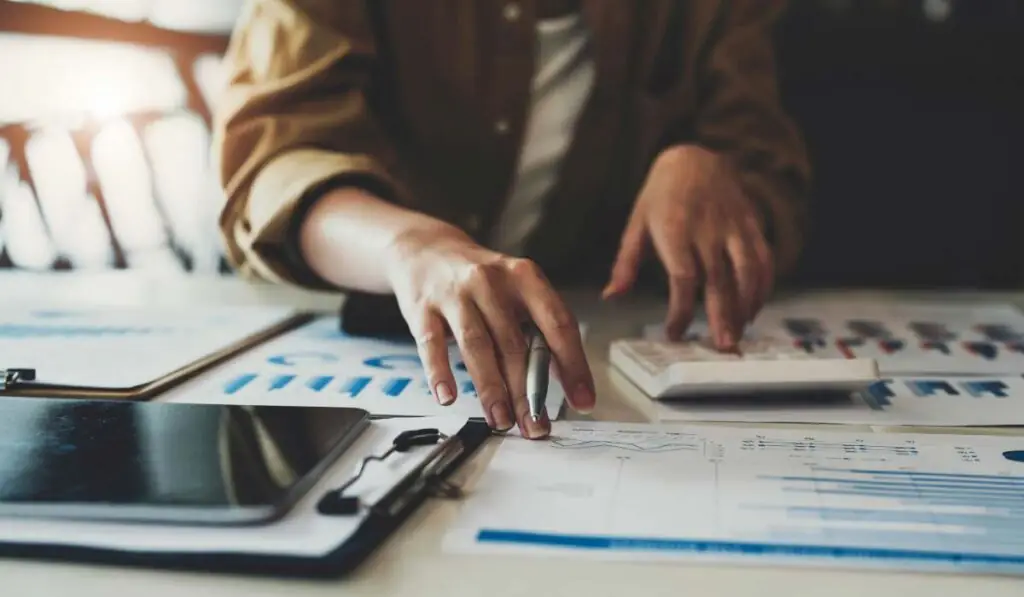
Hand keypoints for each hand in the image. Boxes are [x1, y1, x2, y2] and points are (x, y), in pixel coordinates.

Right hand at [385, 225, 594, 437]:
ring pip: (477, 346)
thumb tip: (564, 378)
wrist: (425, 249)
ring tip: (501, 421)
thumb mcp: (516, 290)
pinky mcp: (423, 308)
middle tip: (536, 425)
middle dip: (527, 392)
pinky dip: (440, 373)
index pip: (558, 324)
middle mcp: (491, 281)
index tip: (582, 400)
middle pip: (515, 343)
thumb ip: (538, 328)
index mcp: (525, 277)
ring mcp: (455, 294)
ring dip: (491, 389)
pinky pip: (432, 345)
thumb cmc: (480, 280)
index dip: (573, 365)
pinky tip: (448, 397)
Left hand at [602, 145, 772, 349]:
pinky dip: (764, 286)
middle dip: (723, 316)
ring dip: (747, 305)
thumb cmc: (661, 195)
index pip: (682, 277)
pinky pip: (764, 258)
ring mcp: (733, 226)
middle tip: (725, 346)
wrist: (695, 157)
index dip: (680, 309)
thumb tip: (612, 295)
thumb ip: (624, 263)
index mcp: (674, 229)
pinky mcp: (750, 225)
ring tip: (739, 331)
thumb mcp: (636, 224)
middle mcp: (707, 229)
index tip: (675, 333)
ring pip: (747, 271)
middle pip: (719, 280)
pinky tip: (755, 308)